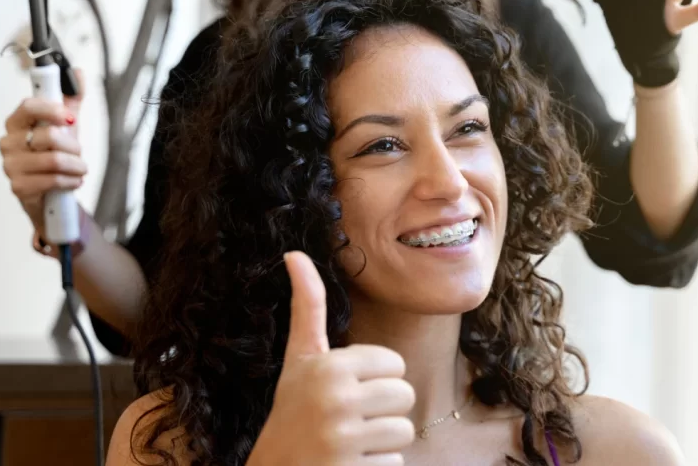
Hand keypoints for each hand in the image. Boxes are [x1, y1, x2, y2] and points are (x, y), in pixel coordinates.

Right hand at [0, 68, 86, 234]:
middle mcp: (9, 142)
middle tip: (79, 153)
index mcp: (18, 122)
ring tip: (79, 169)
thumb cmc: (55, 154)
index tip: (70, 117)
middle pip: (49, 136)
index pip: (29, 106)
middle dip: (74, 146)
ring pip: (54, 160)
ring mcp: (10, 165)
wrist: (50, 191)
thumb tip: (77, 73)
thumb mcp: (66, 126)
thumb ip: (71, 100)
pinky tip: (72, 181)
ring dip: (77, 166)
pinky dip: (70, 181)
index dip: (52, 109)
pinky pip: (53, 180)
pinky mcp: (18, 187)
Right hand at [249, 252, 415, 465]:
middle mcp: (334, 400)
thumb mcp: (299, 358)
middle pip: (404, 396)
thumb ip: (307, 307)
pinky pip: (397, 464)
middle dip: (382, 411)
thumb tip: (294, 253)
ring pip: (404, 431)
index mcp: (327, 366)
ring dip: (382, 442)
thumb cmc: (292, 410)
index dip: (375, 380)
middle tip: (348, 420)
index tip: (344, 391)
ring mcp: (344, 440)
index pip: (395, 364)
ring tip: (348, 443)